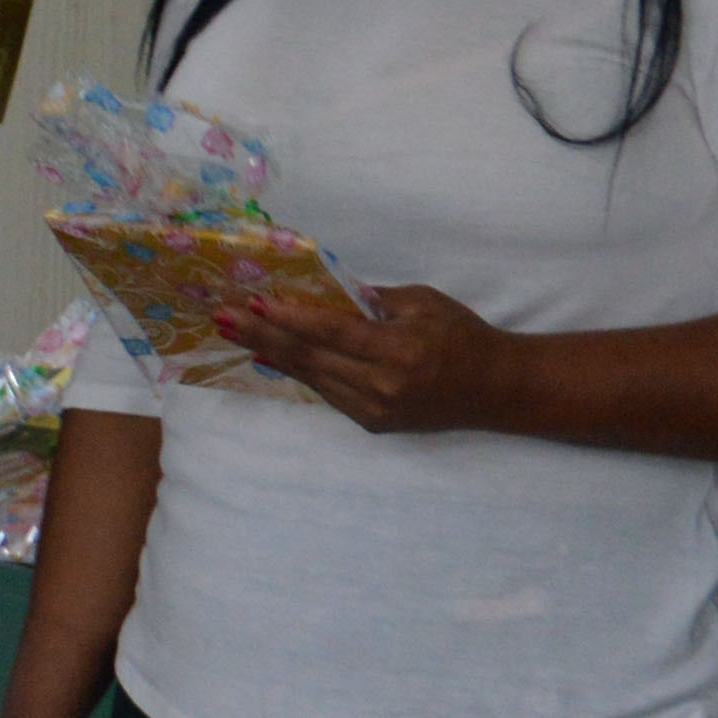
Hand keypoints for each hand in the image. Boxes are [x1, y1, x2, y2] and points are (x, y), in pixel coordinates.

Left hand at [222, 277, 543, 437]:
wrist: (494, 389)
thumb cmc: (461, 335)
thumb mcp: (422, 302)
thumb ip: (372, 300)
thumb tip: (322, 293)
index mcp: (398, 350)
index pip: (331, 332)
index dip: (290, 318)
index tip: (254, 303)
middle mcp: (382, 385)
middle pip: (310, 357)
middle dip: (262, 335)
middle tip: (223, 318)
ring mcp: (375, 410)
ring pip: (312, 377)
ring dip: (271, 353)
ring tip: (235, 332)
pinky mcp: (372, 424)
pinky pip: (326, 391)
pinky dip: (297, 370)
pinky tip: (271, 354)